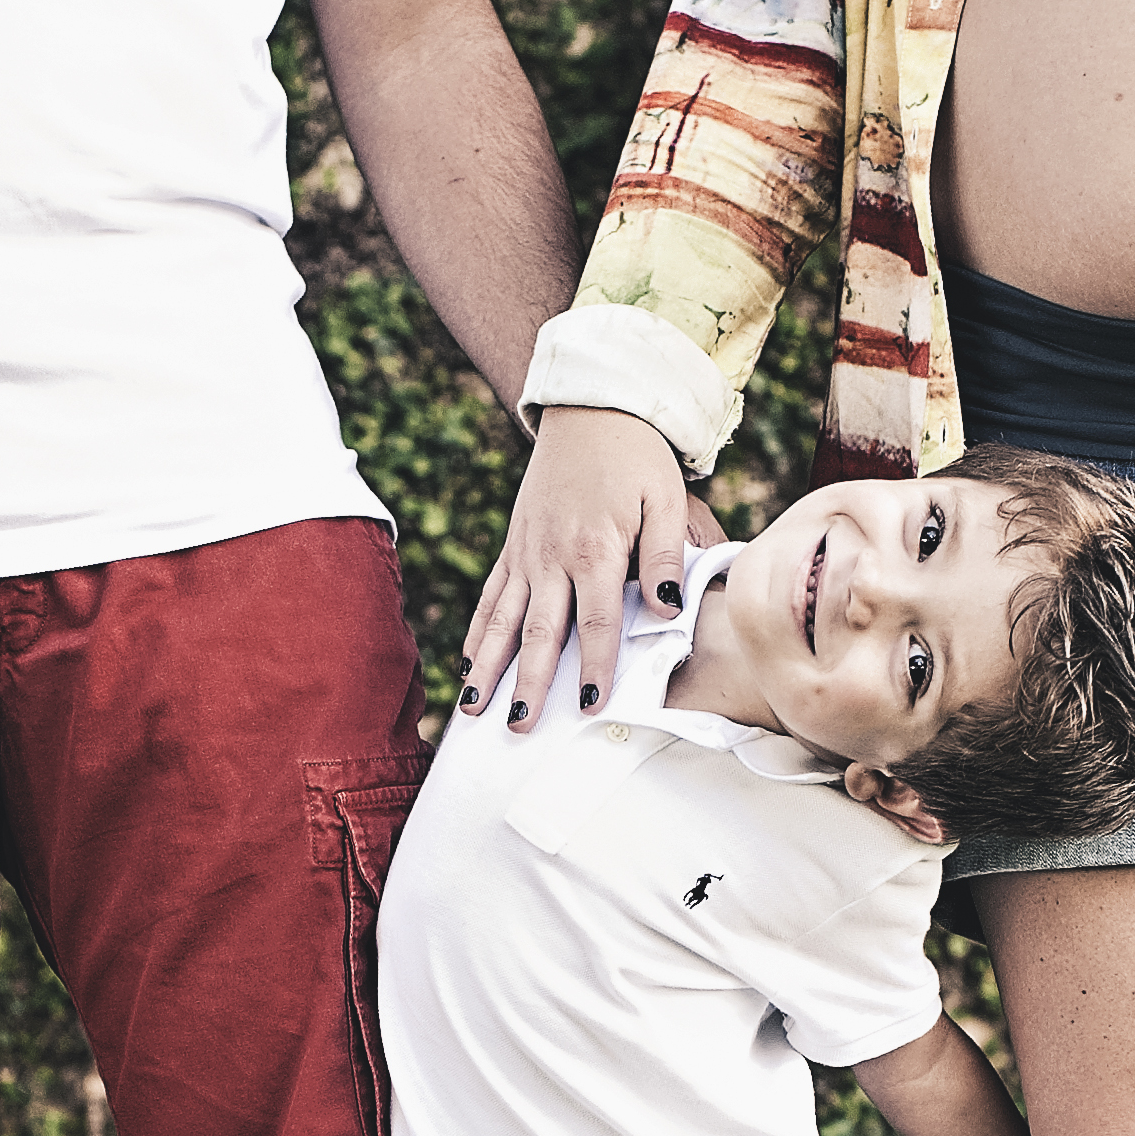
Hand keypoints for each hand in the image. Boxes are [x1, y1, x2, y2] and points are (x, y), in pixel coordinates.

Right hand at [462, 406, 721, 733]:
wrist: (591, 408)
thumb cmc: (637, 456)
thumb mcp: (665, 498)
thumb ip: (666, 556)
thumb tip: (667, 610)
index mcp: (596, 549)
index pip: (596, 622)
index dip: (594, 666)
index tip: (589, 706)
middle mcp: (553, 556)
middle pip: (539, 632)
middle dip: (528, 683)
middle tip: (520, 727)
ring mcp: (527, 552)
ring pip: (502, 620)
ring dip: (488, 668)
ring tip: (474, 709)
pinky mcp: (514, 545)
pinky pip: (491, 596)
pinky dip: (476, 632)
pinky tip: (466, 664)